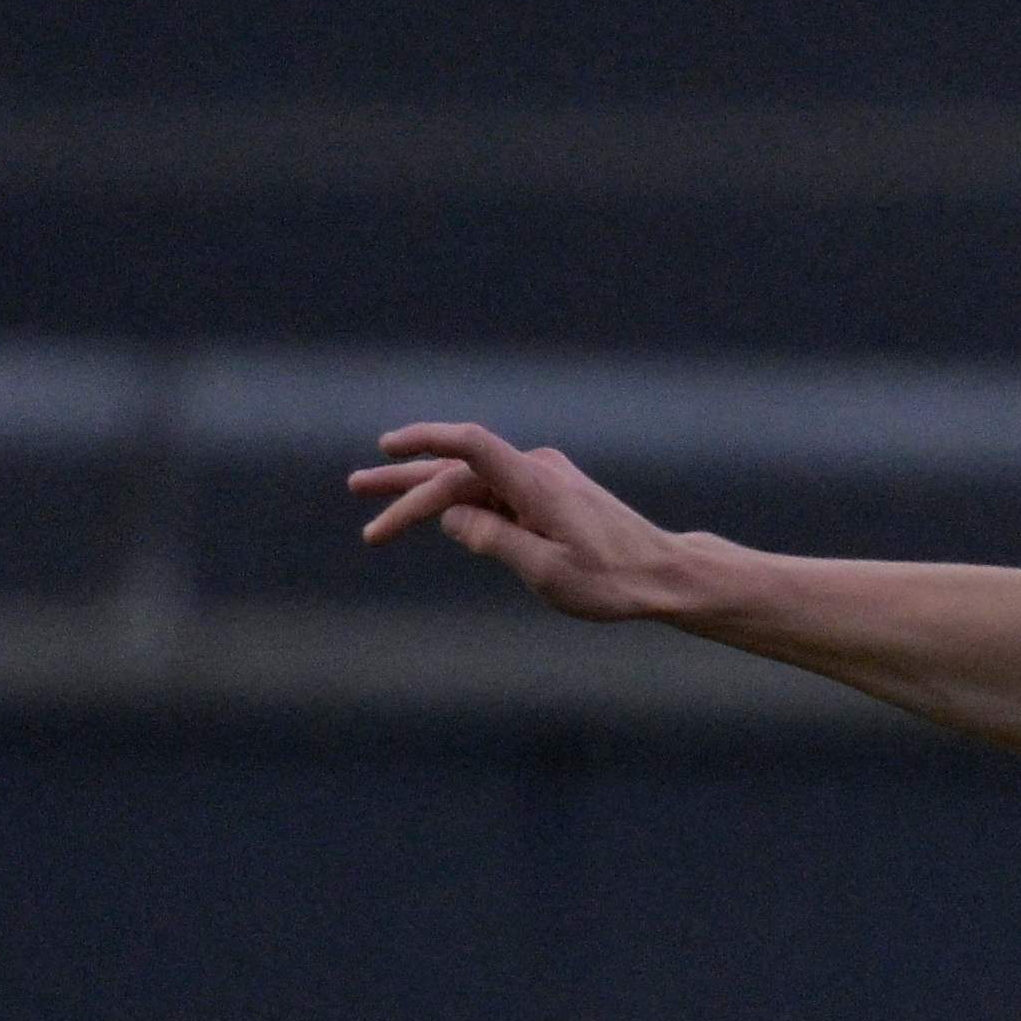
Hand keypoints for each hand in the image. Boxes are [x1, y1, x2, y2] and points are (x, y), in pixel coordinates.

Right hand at [349, 423, 699, 619]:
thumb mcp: (545, 572)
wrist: (664, 574)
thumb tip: (450, 518)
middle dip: (405, 482)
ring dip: (426, 495)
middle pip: (459, 469)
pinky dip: (460, 504)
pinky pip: (494, 494)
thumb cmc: (612, 580)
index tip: (387, 449)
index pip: (469, 446)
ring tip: (378, 509)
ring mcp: (544, 479)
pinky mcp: (549, 493)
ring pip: (472, 482)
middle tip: (356, 489)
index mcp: (535, 484)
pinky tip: (435, 518)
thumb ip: (491, 541)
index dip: (425, 441)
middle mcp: (537, 470)